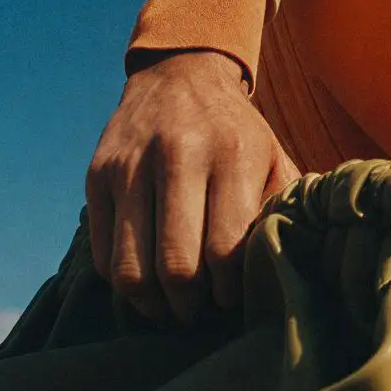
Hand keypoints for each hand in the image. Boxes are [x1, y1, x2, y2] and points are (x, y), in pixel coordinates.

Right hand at [86, 52, 301, 325]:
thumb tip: (293, 263)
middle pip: (176, 265)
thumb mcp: (273, 156)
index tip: (231, 300)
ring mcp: (131, 167)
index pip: (225, 249)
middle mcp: (178, 157)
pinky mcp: (97, 176)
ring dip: (152, 304)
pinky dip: (122, 283)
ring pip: (131, 267)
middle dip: (190, 306)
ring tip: (170, 310)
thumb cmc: (236, 133)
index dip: (228, 290)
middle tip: (199, 314)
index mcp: (232, 154)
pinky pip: (103, 253)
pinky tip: (145, 285)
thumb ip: (284, 206)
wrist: (179, 75)